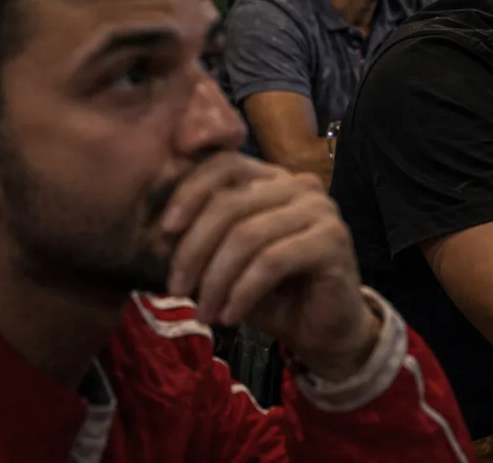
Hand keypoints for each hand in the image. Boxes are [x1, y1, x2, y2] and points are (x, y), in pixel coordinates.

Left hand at [161, 154, 379, 380]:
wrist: (323, 328)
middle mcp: (300, 185)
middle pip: (231, 203)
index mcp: (274, 179)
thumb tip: (159, 232)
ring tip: (203, 313)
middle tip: (177, 290)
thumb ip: (207, 236)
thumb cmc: (272, 293)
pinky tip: (230, 316)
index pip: (226, 164)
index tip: (164, 230)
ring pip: (248, 235)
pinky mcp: (333, 240)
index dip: (190, 192)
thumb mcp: (230, 260)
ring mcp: (321, 210)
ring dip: (216, 280)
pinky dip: (242, 292)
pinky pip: (273, 261)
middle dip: (194, 250)